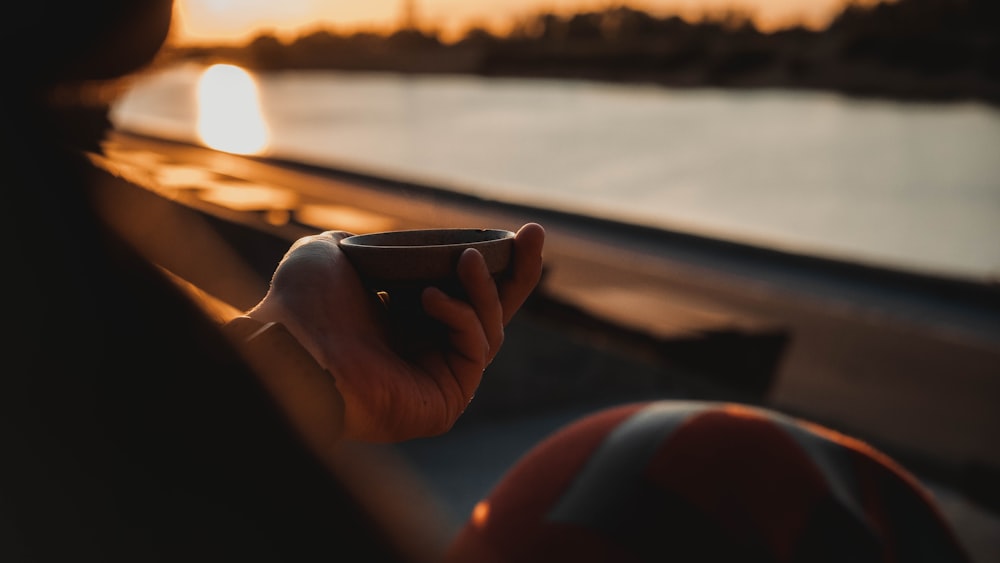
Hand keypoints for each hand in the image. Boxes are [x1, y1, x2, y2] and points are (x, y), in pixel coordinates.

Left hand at [247, 223, 544, 442]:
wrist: (289, 346)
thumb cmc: (301, 303)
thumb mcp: (332, 250)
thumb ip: (368, 244)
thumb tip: (386, 242)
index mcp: (401, 320)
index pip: (462, 293)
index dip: (492, 265)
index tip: (517, 233)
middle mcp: (423, 350)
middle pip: (493, 312)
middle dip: (519, 273)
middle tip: (536, 236)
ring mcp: (437, 377)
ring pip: (490, 328)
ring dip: (484, 289)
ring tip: (466, 260)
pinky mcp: (446, 401)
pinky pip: (475, 349)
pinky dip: (462, 317)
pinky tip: (430, 298)